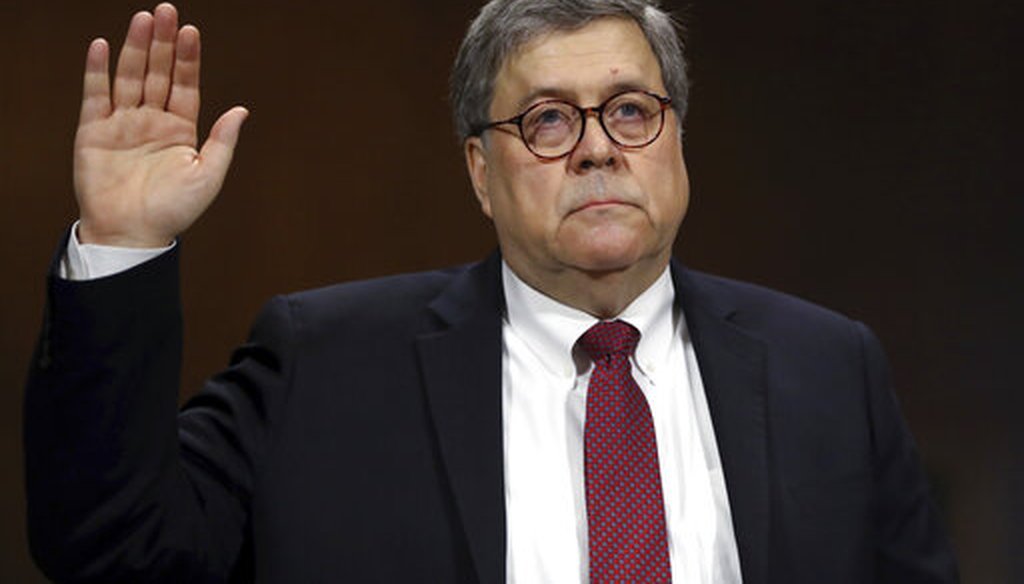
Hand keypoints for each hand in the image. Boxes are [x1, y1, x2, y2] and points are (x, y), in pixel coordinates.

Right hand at [73, 3, 247, 246]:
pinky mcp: (94, 131)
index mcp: (180, 131)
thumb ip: (222, 142)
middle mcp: (152, 121)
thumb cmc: (173, 211)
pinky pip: (96, 95)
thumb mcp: (207, 176)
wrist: (132, 235)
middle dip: (162, 43)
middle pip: (158, 74)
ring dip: (135, 48)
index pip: (185, 86)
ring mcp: (123, 124)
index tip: (191, 32)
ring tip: (143, 19)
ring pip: (130, 77)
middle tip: (166, 11)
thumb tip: (242, 110)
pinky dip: (98, 70)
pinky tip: (103, 46)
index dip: (187, 59)